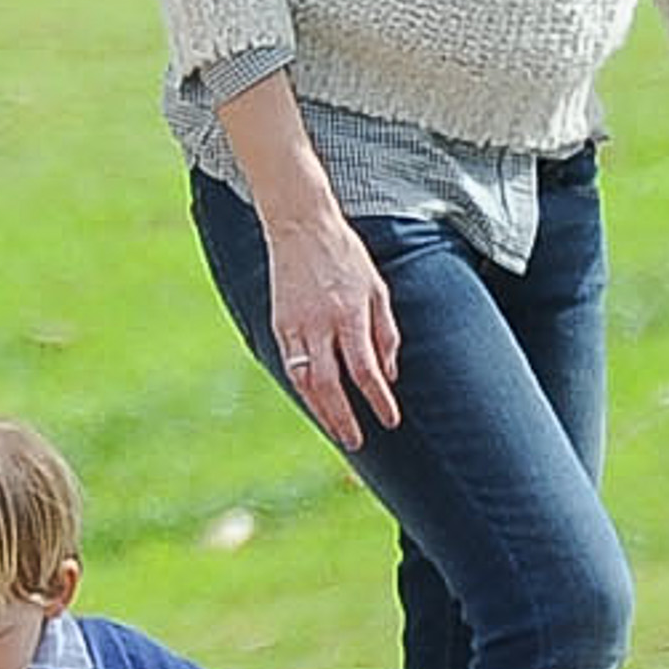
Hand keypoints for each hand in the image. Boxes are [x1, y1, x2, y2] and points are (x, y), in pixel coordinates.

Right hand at [266, 205, 401, 449]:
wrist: (300, 226)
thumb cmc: (345, 256)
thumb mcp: (377, 288)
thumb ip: (385, 332)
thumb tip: (390, 374)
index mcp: (350, 313)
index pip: (365, 369)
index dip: (379, 399)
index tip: (390, 420)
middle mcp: (321, 324)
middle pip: (331, 384)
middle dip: (344, 418)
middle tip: (357, 442)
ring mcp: (295, 326)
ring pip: (305, 382)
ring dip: (321, 412)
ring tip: (336, 430)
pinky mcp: (279, 325)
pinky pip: (291, 366)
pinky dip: (303, 390)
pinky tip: (314, 403)